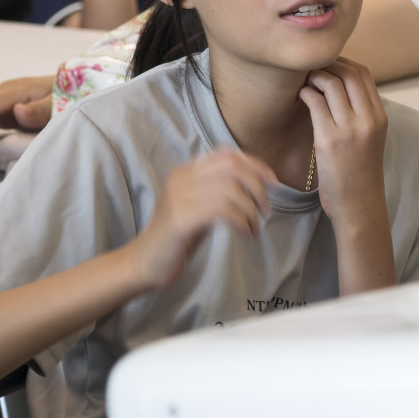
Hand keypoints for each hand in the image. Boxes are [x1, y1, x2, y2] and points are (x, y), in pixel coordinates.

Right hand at [128, 150, 275, 289]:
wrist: (145, 263)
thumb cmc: (177, 240)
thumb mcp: (200, 208)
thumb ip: (220, 193)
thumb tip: (257, 186)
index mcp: (186, 172)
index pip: (227, 154)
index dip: (255, 165)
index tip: (273, 183)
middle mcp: (181, 178)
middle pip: (232, 166)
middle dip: (257, 187)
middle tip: (265, 211)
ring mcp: (179, 197)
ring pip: (230, 188)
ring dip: (251, 210)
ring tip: (253, 228)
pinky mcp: (181, 218)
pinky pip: (222, 210)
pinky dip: (242, 221)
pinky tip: (245, 235)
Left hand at [300, 58, 388, 225]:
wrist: (359, 205)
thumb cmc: (359, 173)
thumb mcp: (370, 139)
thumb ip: (361, 114)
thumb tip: (340, 88)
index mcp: (380, 117)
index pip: (364, 74)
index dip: (343, 63)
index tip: (327, 65)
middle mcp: (368, 120)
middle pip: (349, 73)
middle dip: (327, 65)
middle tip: (312, 69)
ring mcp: (349, 129)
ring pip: (331, 83)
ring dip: (314, 76)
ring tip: (305, 82)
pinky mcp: (328, 140)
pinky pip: (315, 102)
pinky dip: (306, 93)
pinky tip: (301, 97)